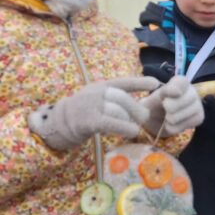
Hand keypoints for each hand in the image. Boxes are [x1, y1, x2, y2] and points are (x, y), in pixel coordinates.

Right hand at [28, 77, 159, 150]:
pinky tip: (132, 132)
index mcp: (100, 86)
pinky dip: (125, 128)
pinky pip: (111, 123)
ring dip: (131, 120)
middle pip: (123, 98)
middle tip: (145, 117)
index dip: (140, 82)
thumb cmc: (84, 113)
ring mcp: (91, 106)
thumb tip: (141, 106)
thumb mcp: (98, 99)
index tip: (156, 83)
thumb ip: (115, 99)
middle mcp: (96, 93)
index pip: (123, 81)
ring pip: (118, 110)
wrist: (58, 123)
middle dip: (137, 108)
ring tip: (136, 127)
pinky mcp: (89, 120)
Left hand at [141, 76, 203, 136]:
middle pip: (185, 99)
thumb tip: (168, 102)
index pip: (181, 82)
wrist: (157, 120)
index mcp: (180, 82)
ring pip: (186, 113)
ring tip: (167, 118)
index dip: (173, 89)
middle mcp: (192, 91)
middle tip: (165, 110)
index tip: (164, 97)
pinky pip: (187, 124)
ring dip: (172, 119)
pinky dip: (176, 127)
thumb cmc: (154, 106)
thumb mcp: (150, 101)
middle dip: (171, 108)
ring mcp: (198, 104)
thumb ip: (156, 99)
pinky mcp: (199, 117)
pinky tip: (173, 124)